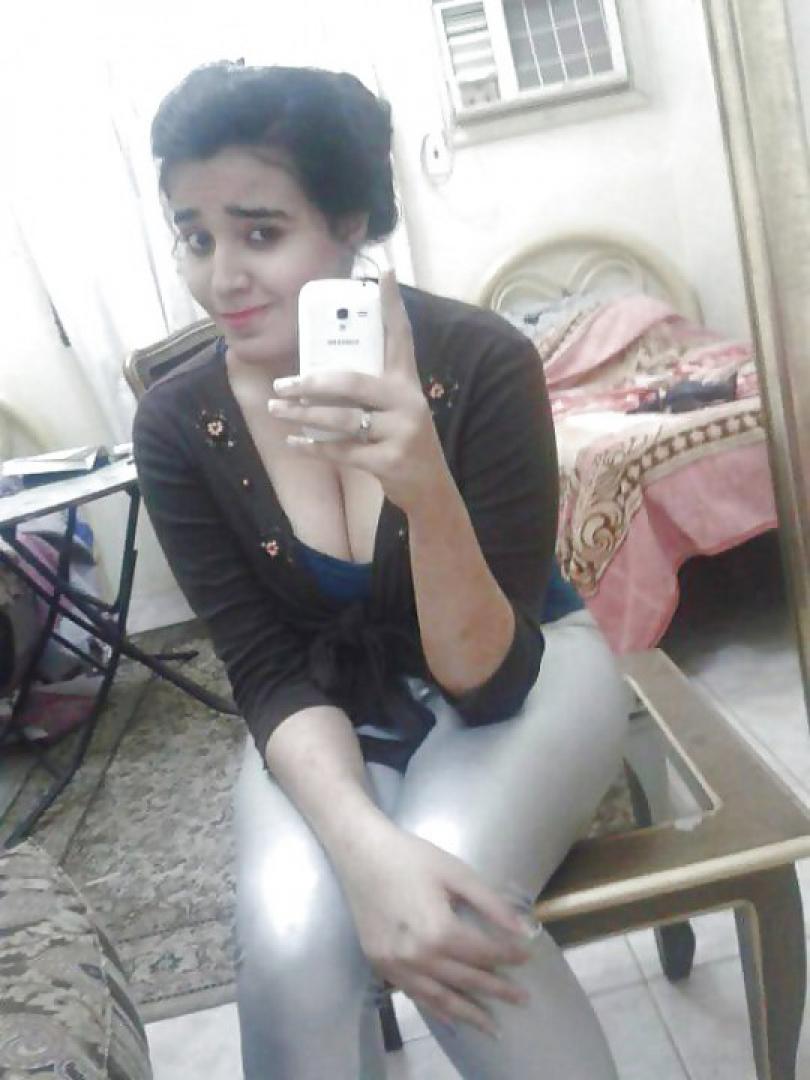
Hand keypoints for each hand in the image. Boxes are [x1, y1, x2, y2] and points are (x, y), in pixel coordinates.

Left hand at [268, 271, 449, 512]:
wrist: (430, 489)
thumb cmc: (404, 440)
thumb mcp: (398, 408)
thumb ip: (372, 388)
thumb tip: (320, 372)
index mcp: (407, 383)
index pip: (400, 336)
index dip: (392, 305)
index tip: (382, 272)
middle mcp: (407, 402)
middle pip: (353, 383)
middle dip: (311, 383)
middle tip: (281, 384)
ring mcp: (400, 433)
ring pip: (342, 419)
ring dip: (303, 415)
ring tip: (276, 409)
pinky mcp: (389, 462)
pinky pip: (342, 451)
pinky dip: (314, 448)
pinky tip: (295, 442)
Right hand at [338, 820, 532, 1037]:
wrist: (361, 854)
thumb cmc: (412, 858)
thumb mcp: (457, 873)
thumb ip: (491, 904)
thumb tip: (524, 931)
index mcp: (440, 931)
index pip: (484, 953)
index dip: (509, 956)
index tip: (528, 957)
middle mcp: (418, 957)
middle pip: (466, 980)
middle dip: (497, 990)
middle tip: (522, 1000)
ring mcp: (396, 966)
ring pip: (440, 998)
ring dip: (469, 1014)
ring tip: (493, 1027)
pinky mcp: (380, 966)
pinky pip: (414, 995)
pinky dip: (437, 1009)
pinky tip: (452, 1016)